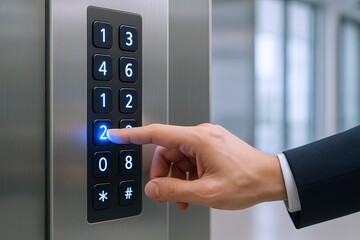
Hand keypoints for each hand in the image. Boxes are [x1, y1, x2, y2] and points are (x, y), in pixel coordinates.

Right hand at [107, 123, 286, 210]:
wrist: (271, 178)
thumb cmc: (247, 181)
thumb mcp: (207, 192)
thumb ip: (174, 190)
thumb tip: (153, 189)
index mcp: (198, 139)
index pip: (156, 133)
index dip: (132, 135)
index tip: (115, 135)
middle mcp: (201, 134)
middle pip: (166, 151)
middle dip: (162, 174)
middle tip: (165, 193)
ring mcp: (207, 140)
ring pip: (178, 157)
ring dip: (176, 178)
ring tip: (185, 198)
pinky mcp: (211, 146)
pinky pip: (190, 159)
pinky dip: (187, 175)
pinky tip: (193, 191)